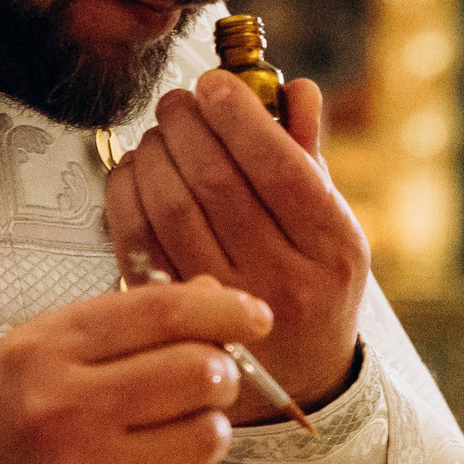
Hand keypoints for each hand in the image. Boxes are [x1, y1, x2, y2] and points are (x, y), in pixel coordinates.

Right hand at [0, 278, 268, 463]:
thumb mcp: (22, 363)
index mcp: (41, 354)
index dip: (224, 306)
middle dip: (218, 375)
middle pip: (201, 371)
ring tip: (160, 443)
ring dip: (201, 435)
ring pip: (208, 436)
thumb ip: (112, 329)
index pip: (161, 311)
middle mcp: (67, 412)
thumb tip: (208, 293)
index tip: (255, 314)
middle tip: (201, 388)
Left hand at [107, 69, 368, 424]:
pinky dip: (127, 193)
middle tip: (179, 102)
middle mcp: (285, 280)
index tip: (216, 85)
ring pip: (173, 208)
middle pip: (219, 183)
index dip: (240, 117)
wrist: (303, 378)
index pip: (280, 168)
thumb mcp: (335, 223)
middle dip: (189, 126)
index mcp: (333, 248)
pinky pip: (138, 241)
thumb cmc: (317, 284)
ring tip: (160, 133)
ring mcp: (229, 304)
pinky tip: (135, 171)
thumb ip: (311, 155)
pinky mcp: (180, 317)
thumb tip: (294, 89)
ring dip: (155, 154)